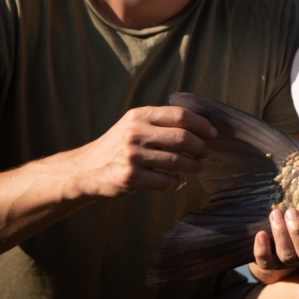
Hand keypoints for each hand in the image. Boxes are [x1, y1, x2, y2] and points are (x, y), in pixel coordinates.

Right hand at [72, 105, 216, 197]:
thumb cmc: (119, 146)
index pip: (181, 115)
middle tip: (204, 153)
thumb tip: (201, 125)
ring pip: (179, 161)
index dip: (202, 125)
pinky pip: (167, 181)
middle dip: (201, 147)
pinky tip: (179, 181)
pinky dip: (178, 182)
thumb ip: (161, 122)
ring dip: (193, 166)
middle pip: (184, 138)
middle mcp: (135, 133)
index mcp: (139, 115)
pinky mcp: (130, 177)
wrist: (86, 169)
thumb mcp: (134, 125)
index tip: (212, 134)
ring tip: (195, 167)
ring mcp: (132, 156)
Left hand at [250, 211, 298, 283]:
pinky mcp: (273, 264)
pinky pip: (267, 263)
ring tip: (276, 213)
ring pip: (287, 256)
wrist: (286, 231)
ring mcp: (292, 262)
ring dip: (281, 234)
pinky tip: (261, 234)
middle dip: (298, 232)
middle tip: (292, 212)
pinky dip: (262, 250)